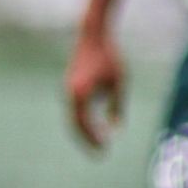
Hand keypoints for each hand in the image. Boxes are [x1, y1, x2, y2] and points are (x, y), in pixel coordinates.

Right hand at [65, 26, 123, 148]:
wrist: (92, 35)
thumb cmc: (108, 57)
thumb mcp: (119, 83)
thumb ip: (117, 106)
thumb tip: (115, 127)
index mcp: (80, 94)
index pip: (84, 124)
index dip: (94, 139)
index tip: (105, 149)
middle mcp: (70, 93)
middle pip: (75, 124)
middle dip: (87, 139)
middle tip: (101, 152)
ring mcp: (68, 88)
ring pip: (74, 116)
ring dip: (85, 130)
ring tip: (99, 142)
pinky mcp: (71, 85)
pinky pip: (75, 108)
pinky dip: (83, 119)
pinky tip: (96, 124)